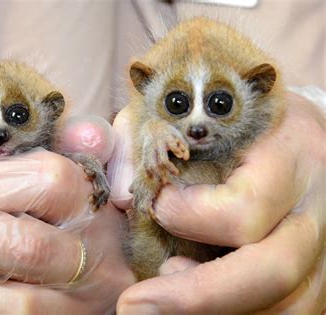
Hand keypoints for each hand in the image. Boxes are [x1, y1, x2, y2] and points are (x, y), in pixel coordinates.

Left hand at [109, 92, 324, 313]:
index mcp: (288, 156)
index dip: (185, 217)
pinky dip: (238, 311)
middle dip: (196, 295)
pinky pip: (290, 309)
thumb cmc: (247, 123)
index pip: (242, 209)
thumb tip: (122, 195)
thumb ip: (158, 141)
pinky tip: (203, 301)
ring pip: (287, 304)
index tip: (155, 206)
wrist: (304, 137)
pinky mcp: (320, 272)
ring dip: (217, 310)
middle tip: (132, 305)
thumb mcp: (203, 112)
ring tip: (163, 296)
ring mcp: (324, 246)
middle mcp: (315, 208)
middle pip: (272, 270)